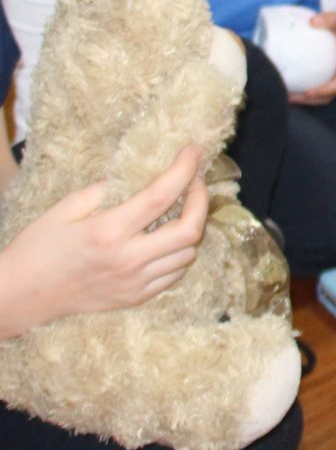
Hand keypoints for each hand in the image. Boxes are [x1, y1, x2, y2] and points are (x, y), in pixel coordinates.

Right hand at [0, 146, 208, 338]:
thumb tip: (140, 174)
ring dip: (192, 227)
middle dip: (201, 200)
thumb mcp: (66, 208)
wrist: (20, 296)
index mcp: (108, 230)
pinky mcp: (135, 298)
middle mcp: (127, 258)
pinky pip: (174, 274)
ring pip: (188, 254)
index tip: (194, 151)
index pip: (162, 195)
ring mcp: (134, 282)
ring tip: (182, 210)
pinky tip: (167, 240)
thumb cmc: (39, 247)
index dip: (184, 169)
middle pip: (190, 230)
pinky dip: (179, 253)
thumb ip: (105, 189)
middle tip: (196, 183)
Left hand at [290, 0, 335, 105]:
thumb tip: (313, 21)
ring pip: (326, 93)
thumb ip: (331, 19)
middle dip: (312, 100)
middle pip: (331, 95)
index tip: (307, 92)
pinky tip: (295, 84)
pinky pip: (323, 84)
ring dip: (309, 97)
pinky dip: (309, 87)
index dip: (324, 91)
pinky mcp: (334, 70)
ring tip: (290, 95)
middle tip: (291, 98)